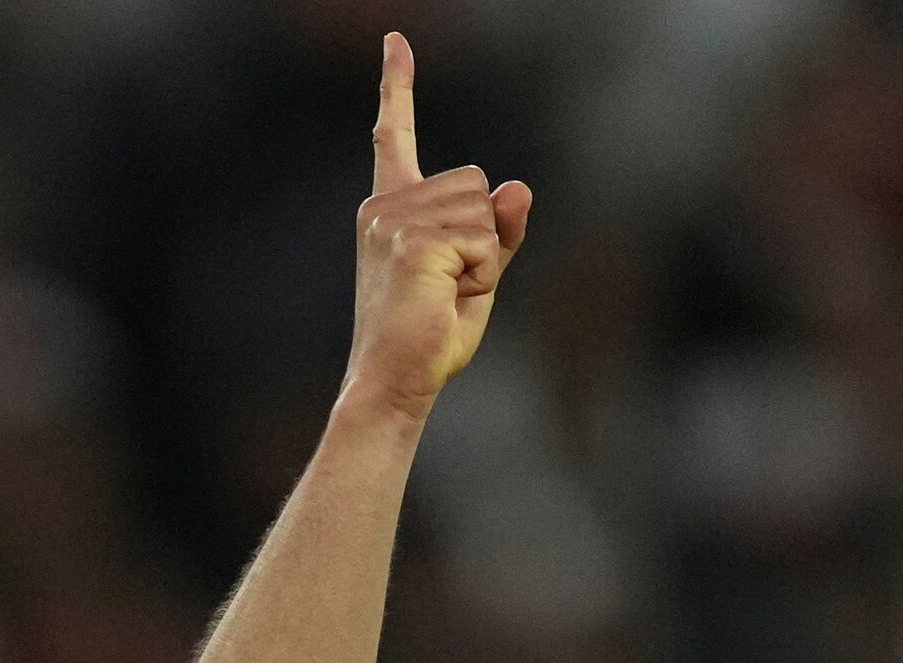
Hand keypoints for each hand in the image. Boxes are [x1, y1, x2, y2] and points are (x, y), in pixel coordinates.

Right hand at [346, 32, 528, 420]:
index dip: (396, 86)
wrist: (393, 382)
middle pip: (475, 183)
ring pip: (484, 211)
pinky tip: (446, 298)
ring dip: (484, 259)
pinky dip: (482, 274)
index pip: (393, 136)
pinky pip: (485, 240)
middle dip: (484, 238)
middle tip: (448, 288)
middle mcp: (384, 205)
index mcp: (389, 208)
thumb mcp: (476, 277)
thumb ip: (499, 232)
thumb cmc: (430, 337)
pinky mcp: (412, 241)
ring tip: (444, 294)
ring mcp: (394, 220)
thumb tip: (518, 187)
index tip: (395, 40)